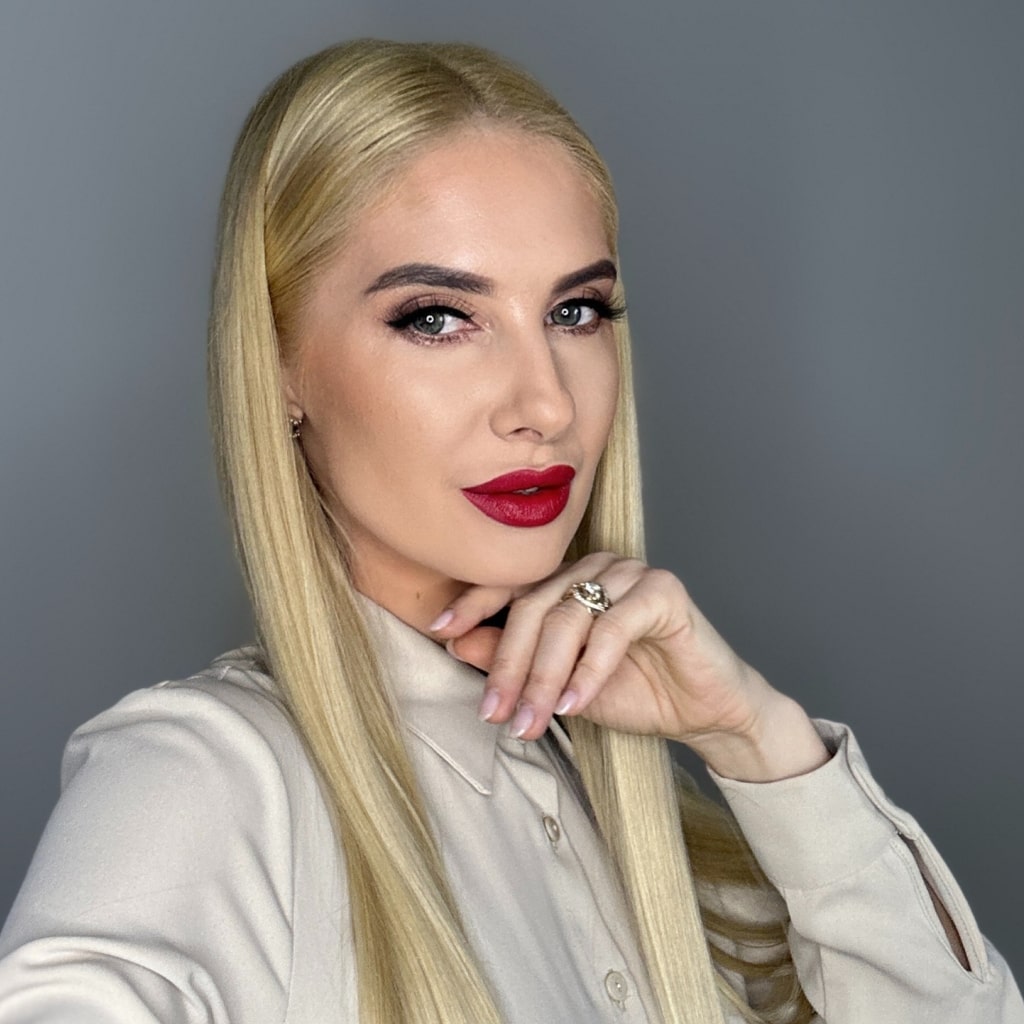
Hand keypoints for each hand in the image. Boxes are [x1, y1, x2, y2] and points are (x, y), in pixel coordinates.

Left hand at [431, 552, 828, 780]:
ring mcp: (630, 573)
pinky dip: (589, 669)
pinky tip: (574, 704)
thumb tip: (458, 643)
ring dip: (543, 676)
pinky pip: (613, 627)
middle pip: (534, 606)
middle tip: (494, 713)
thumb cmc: (635, 691)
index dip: (473, 605)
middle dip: (508, 665)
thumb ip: (514, 660)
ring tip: (530, 721)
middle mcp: (595, 566)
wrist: (704, 711)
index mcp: (569, 579)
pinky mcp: (663, 590)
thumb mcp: (560, 684)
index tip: (439, 631)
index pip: (513, 585)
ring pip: (568, 617)